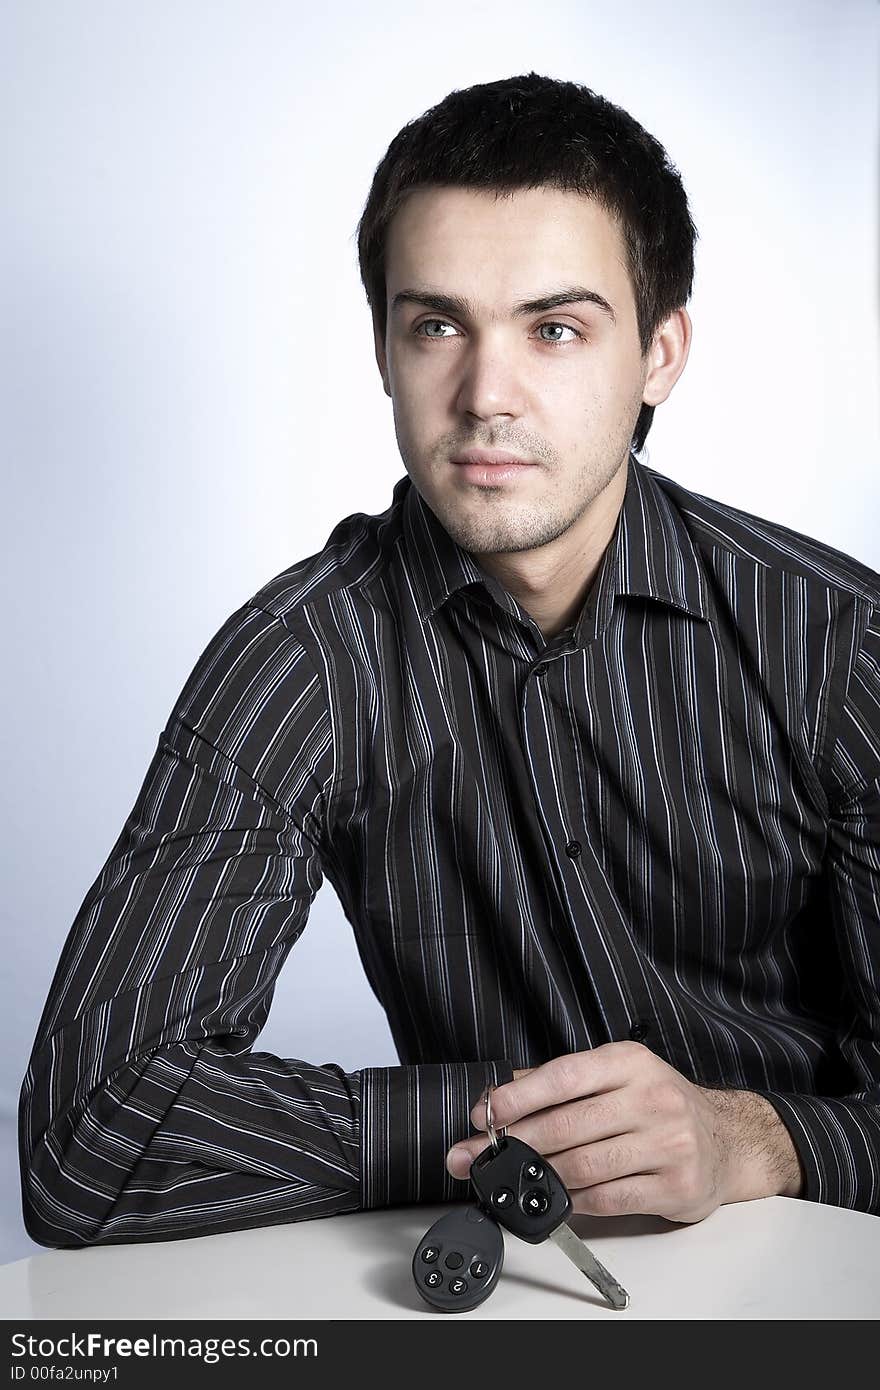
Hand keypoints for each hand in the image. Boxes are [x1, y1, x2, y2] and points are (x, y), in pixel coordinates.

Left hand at [448, 1042, 803, 1221]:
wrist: (727, 1140)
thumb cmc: (660, 1105)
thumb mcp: (618, 1076)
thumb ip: (562, 1082)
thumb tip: (501, 1095)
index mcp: (629, 1063)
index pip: (564, 1076)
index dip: (518, 1096)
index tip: (485, 1114)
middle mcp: (652, 1098)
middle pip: (567, 1125)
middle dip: (515, 1143)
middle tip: (479, 1156)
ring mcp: (668, 1143)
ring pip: (584, 1165)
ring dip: (540, 1175)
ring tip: (516, 1179)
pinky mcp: (677, 1185)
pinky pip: (609, 1198)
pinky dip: (576, 1200)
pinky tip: (561, 1197)